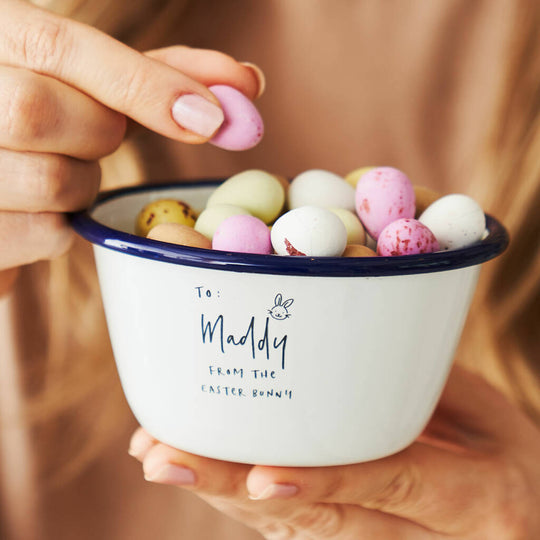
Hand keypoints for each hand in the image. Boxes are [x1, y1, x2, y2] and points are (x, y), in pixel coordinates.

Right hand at [0, 0, 262, 292]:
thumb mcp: (89, 83)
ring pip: (56, 182)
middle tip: (96, 135)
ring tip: (60, 167)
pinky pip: (46, 234)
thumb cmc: (43, 121)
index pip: (63, 48)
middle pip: (46, 113)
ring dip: (82, 184)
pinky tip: (42, 206)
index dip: (145, 84)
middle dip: (97, 133)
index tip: (213, 118)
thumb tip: (247, 83)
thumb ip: (161, 75)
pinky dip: (64, 225)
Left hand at [130, 366, 539, 538]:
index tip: (258, 474)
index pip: (386, 488)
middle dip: (233, 492)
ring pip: (292, 526)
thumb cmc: (509, 459)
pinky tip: (198, 465)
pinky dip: (241, 496)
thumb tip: (348, 341)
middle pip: (318, 519)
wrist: (525, 511)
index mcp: (471, 502)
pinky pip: (294, 522)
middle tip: (163, 456)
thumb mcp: (487, 419)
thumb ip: (421, 390)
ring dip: (223, 493)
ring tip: (162, 455)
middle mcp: (417, 535)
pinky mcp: (358, 536)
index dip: (323, 483)